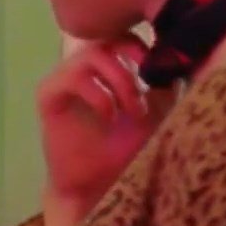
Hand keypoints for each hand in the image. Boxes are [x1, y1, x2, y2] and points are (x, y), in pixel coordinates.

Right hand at [38, 34, 175, 225]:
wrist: (97, 187)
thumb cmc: (126, 150)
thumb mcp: (157, 113)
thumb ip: (165, 83)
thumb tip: (177, 56)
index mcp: (107, 68)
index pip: (124, 37)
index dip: (144, 48)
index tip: (160, 74)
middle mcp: (83, 68)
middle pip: (108, 39)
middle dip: (133, 66)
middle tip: (145, 96)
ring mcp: (63, 79)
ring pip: (92, 55)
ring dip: (120, 81)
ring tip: (131, 111)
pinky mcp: (48, 95)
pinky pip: (71, 77)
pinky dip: (98, 95)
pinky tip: (109, 117)